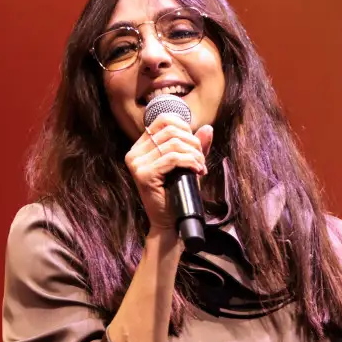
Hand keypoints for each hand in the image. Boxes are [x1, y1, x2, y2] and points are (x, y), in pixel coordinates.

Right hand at [125, 114, 213, 233]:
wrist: (170, 221)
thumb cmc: (178, 193)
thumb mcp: (188, 164)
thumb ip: (195, 146)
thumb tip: (207, 127)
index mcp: (140, 147)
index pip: (162, 120)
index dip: (184, 127)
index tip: (195, 144)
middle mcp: (134, 153)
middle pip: (171, 130)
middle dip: (193, 143)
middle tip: (200, 159)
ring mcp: (137, 164)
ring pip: (174, 144)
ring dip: (194, 154)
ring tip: (200, 167)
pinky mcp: (143, 175)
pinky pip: (173, 159)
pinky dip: (190, 162)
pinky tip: (197, 171)